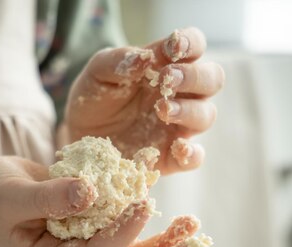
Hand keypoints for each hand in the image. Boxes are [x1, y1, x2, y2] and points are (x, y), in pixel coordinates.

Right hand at [0, 157, 207, 246]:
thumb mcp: (11, 192)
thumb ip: (49, 196)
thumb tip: (91, 191)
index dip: (122, 234)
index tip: (143, 203)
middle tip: (197, 244)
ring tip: (196, 229)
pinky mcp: (94, 240)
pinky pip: (130, 246)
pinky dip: (155, 236)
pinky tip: (179, 222)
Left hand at [65, 28, 224, 174]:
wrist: (79, 136)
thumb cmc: (94, 97)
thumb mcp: (98, 72)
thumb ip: (119, 61)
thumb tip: (145, 57)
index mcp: (168, 66)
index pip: (195, 46)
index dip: (192, 43)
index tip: (174, 46)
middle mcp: (181, 95)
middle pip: (212, 80)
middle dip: (195, 77)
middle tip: (168, 80)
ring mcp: (178, 127)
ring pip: (206, 116)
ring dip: (189, 111)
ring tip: (162, 110)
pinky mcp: (169, 158)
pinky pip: (193, 158)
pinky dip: (192, 154)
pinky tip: (178, 148)